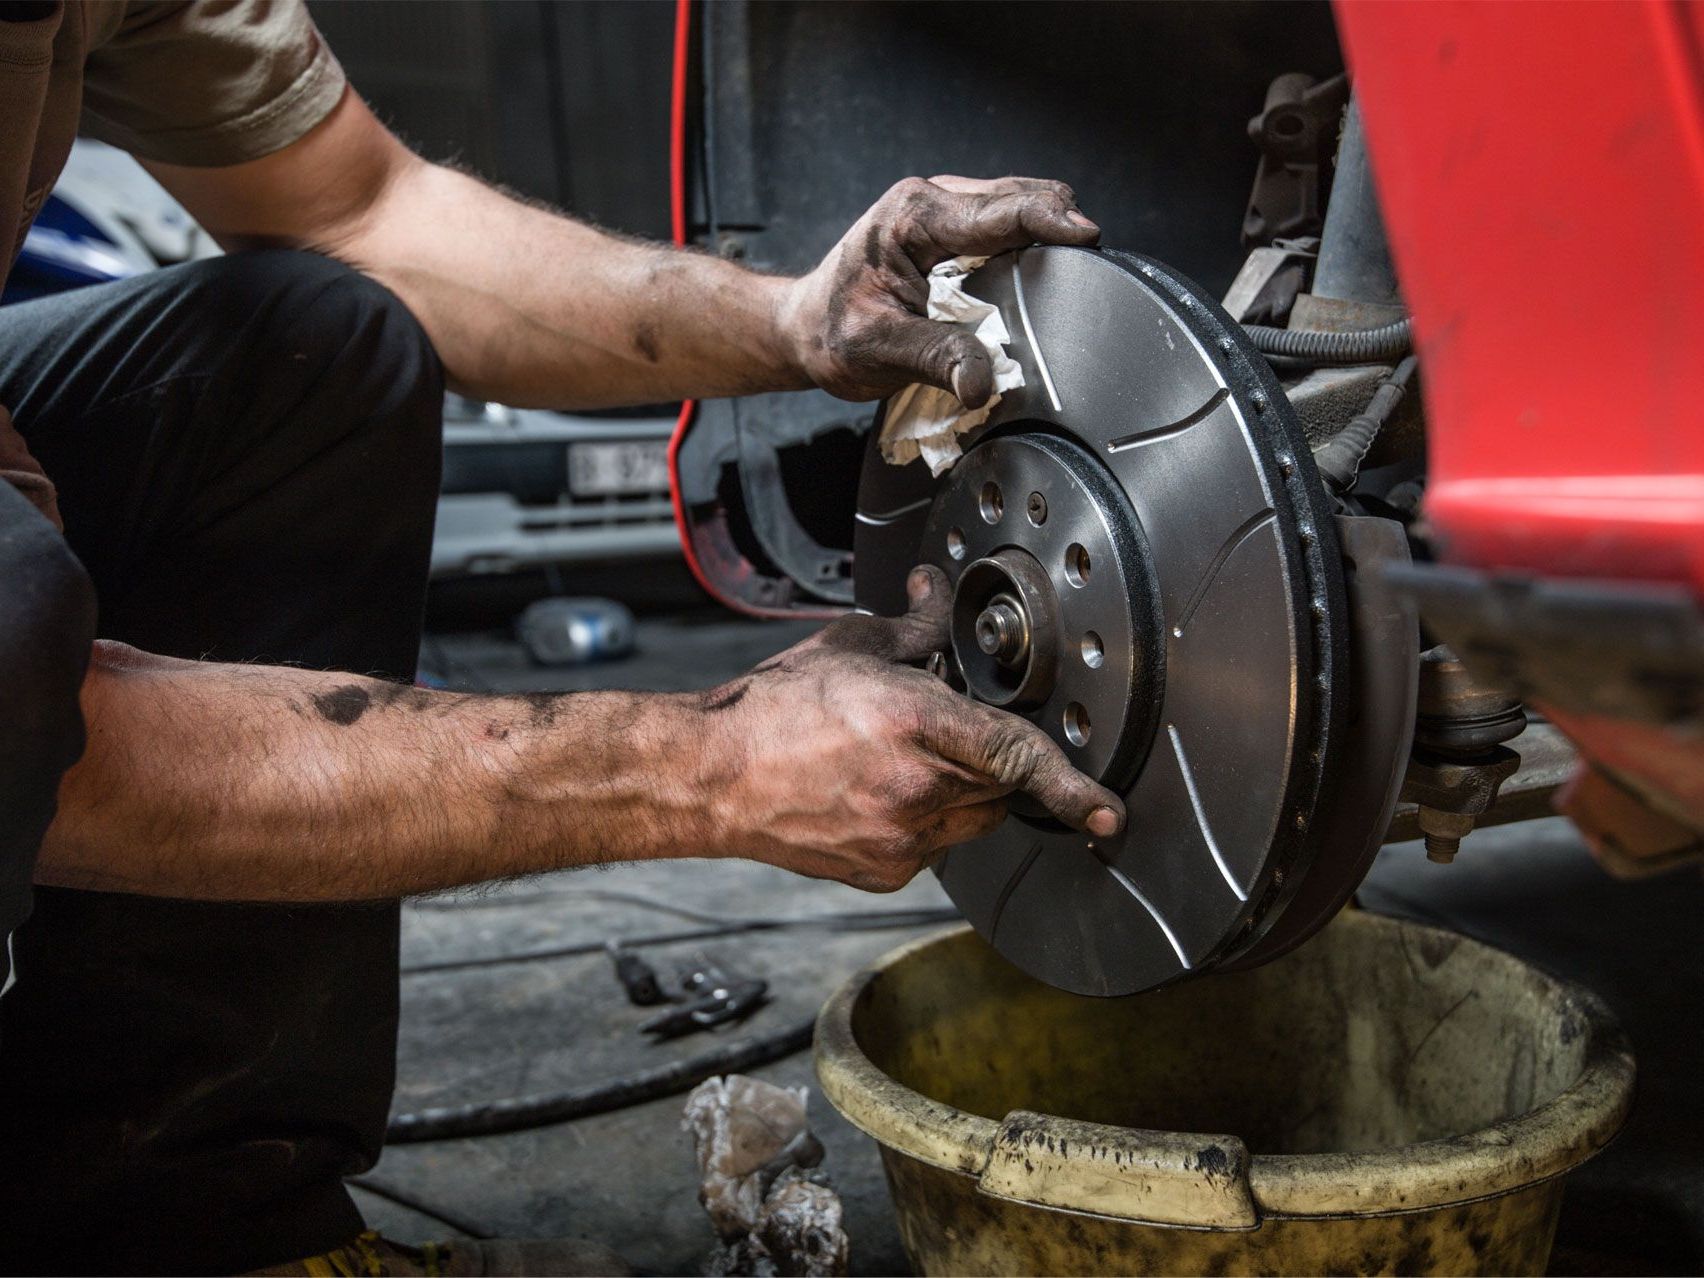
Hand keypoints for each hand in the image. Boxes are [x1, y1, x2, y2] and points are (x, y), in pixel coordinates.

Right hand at [694, 565, 1124, 891]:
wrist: (716, 776)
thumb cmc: (773, 711)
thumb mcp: (853, 647)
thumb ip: (914, 625)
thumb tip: (937, 591)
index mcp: (916, 724)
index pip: (1016, 752)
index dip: (1072, 785)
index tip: (1108, 811)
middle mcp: (916, 788)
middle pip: (1001, 783)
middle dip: (988, 755)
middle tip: (936, 730)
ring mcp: (902, 838)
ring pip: (976, 818)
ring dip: (964, 790)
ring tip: (901, 761)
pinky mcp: (886, 871)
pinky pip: (939, 847)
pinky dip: (928, 821)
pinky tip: (880, 794)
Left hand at [777, 176, 1100, 408]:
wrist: (805, 330)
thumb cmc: (831, 333)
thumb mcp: (877, 350)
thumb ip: (934, 358)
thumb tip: (981, 381)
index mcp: (914, 216)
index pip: (1000, 209)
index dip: (1051, 222)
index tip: (1087, 238)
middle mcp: (934, 200)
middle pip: (1023, 199)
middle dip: (1058, 230)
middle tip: (1084, 277)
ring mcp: (949, 211)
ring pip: (1022, 208)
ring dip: (1047, 240)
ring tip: (1063, 282)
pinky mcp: (959, 230)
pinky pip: (1011, 228)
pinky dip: (1032, 250)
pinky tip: (1033, 283)